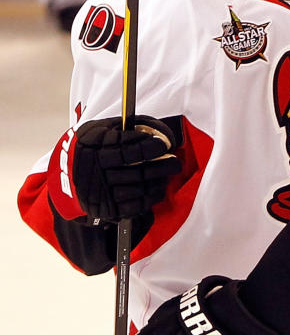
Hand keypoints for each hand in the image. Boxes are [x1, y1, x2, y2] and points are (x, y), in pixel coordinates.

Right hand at [49, 115, 180, 221]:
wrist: (69, 172)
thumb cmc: (94, 145)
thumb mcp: (104, 128)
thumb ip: (131, 126)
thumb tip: (161, 132)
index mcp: (96, 149)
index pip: (130, 150)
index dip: (151, 148)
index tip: (165, 144)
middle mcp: (97, 172)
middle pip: (138, 172)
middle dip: (163, 167)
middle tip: (175, 162)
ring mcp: (101, 192)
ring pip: (139, 189)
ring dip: (159, 182)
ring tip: (167, 175)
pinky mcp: (106, 208)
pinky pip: (135, 206)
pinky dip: (151, 198)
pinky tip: (158, 189)